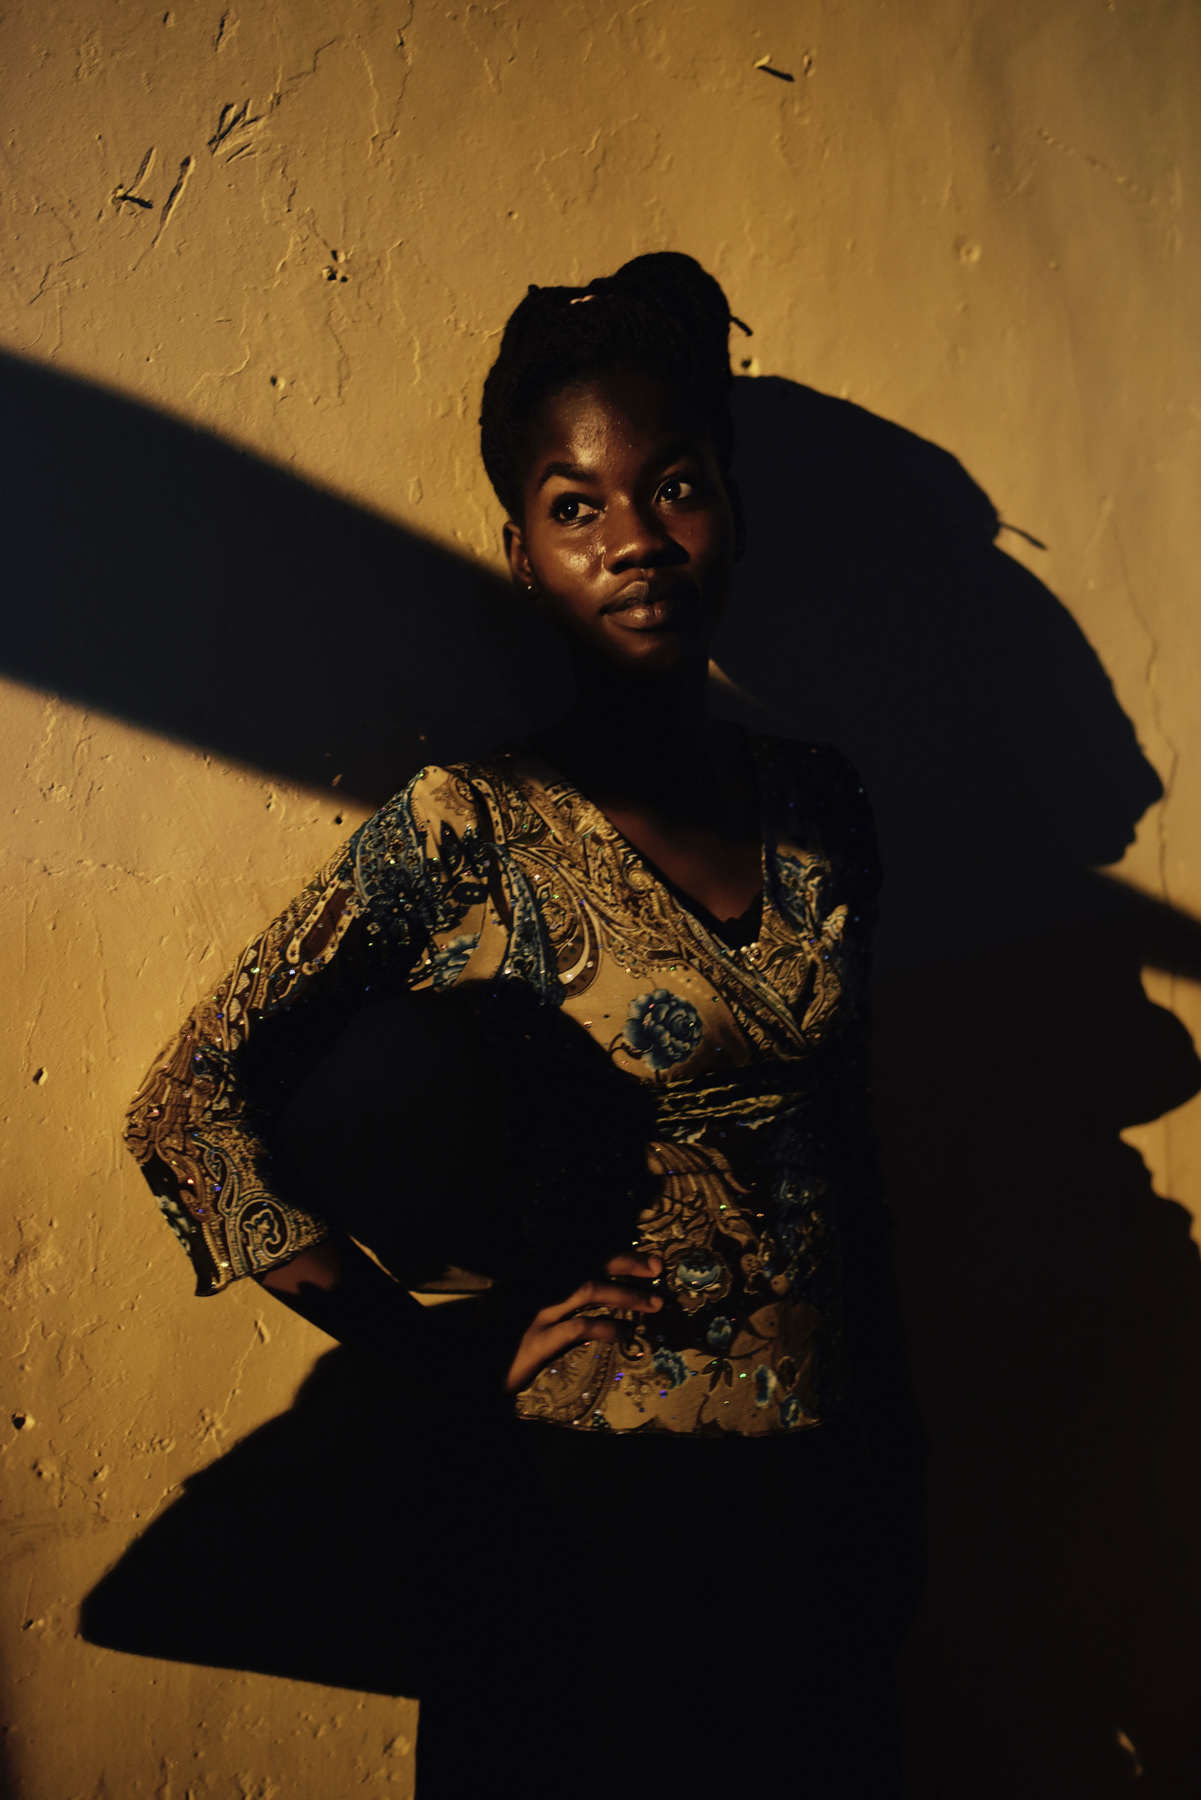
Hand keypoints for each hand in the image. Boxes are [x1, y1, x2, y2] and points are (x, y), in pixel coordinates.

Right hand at [503, 1252, 662, 1393]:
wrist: (467, 1369)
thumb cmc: (495, 1337)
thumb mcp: (517, 1301)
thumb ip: (547, 1288)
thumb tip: (588, 1282)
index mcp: (530, 1268)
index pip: (580, 1250)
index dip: (614, 1252)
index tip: (644, 1257)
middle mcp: (534, 1281)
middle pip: (589, 1262)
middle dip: (628, 1263)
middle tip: (658, 1268)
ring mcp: (537, 1309)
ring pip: (591, 1290)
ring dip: (628, 1295)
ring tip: (655, 1304)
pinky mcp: (541, 1338)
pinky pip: (584, 1327)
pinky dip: (610, 1328)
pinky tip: (625, 1335)